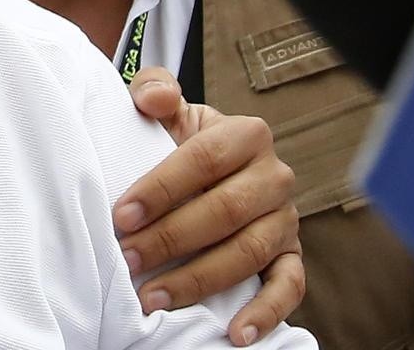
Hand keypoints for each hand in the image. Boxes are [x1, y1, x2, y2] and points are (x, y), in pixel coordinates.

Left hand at [115, 68, 302, 346]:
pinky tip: (235, 334)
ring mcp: (286, 219)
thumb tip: (153, 99)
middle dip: (171, 239)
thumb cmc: (179, 142)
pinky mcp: (292, 255)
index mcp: (245, 133)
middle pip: (225, 210)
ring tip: (155, 299)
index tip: (121, 216)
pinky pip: (289, 286)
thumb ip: (154, 89)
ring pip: (249, 252)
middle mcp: (274, 175)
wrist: (210, 171)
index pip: (203, 160)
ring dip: (199, 280)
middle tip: (129, 261)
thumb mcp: (168, 111)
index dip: (160, 189)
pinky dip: (266, 313)